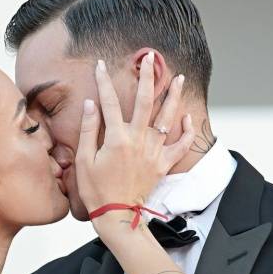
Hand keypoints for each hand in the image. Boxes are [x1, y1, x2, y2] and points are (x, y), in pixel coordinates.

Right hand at [74, 51, 195, 220]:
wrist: (117, 215)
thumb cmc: (97, 190)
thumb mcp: (84, 160)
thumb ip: (89, 130)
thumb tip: (91, 104)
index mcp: (117, 138)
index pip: (110, 102)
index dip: (104, 81)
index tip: (101, 65)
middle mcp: (139, 140)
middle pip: (146, 101)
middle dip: (148, 76)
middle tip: (151, 58)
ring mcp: (154, 151)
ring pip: (168, 117)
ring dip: (174, 95)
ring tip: (179, 78)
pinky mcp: (163, 164)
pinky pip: (182, 145)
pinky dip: (188, 131)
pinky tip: (188, 117)